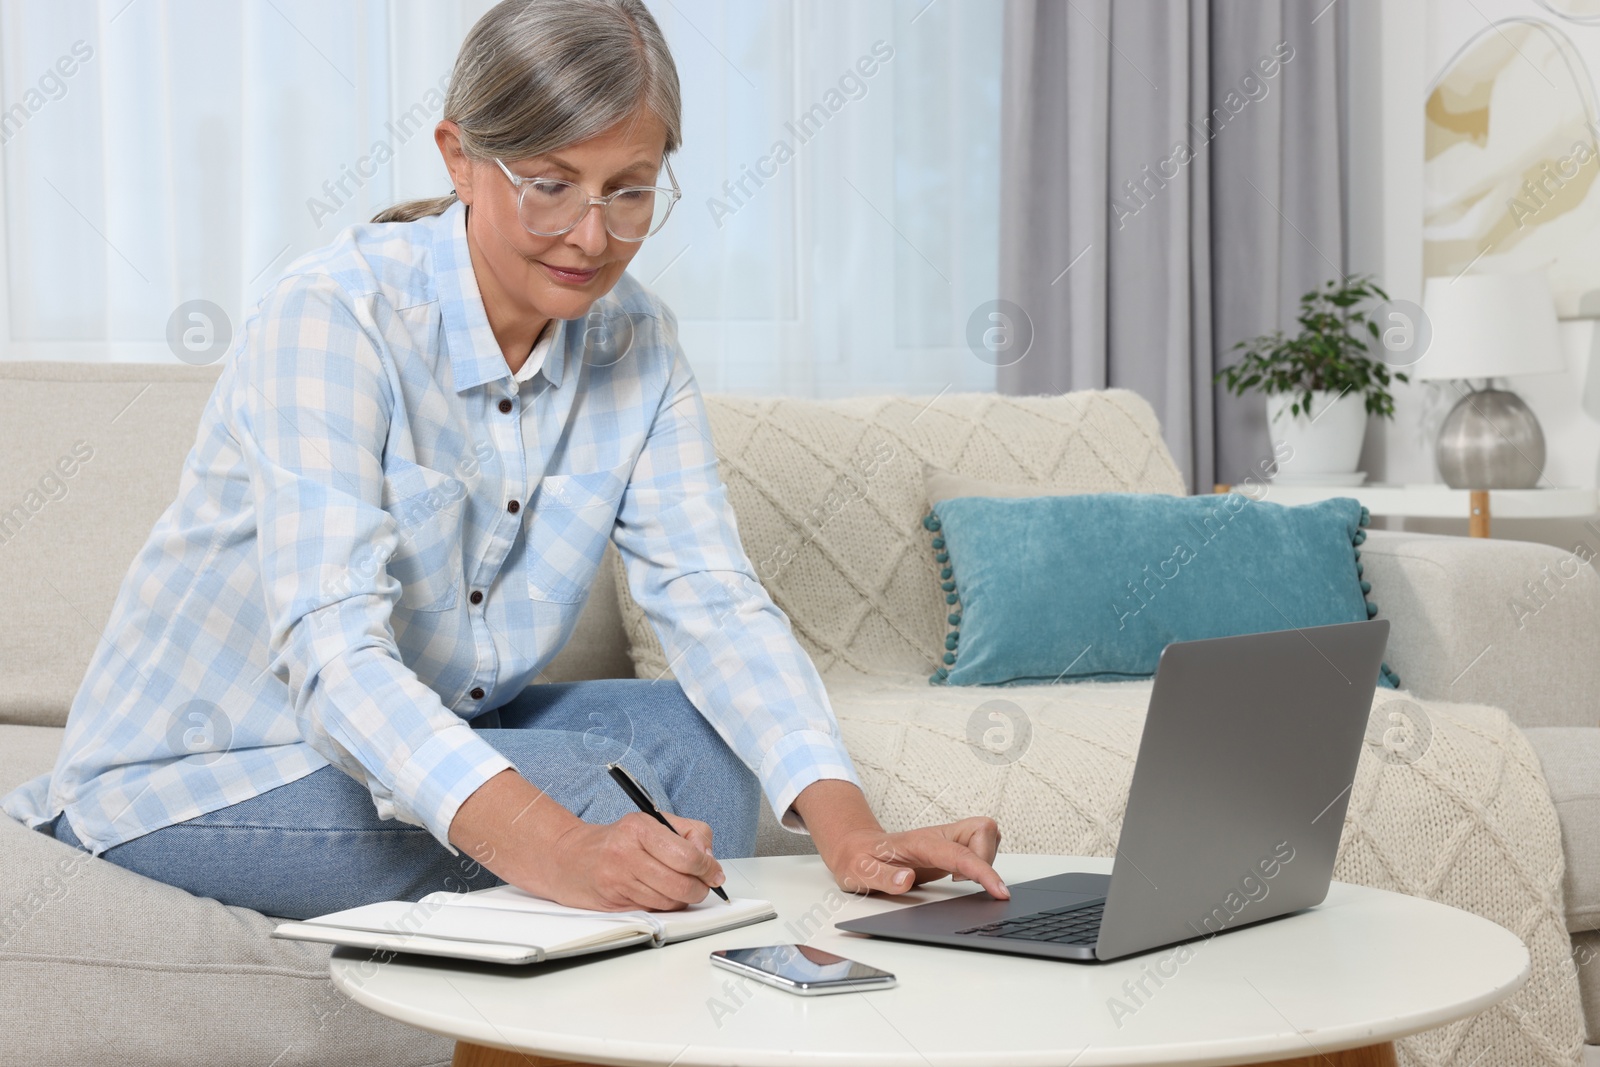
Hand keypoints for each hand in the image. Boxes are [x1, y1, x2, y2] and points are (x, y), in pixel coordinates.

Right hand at [539, 811, 725, 911]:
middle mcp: (626, 853)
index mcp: (639, 827)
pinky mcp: (614, 902)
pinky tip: (658, 893)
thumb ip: (689, 834)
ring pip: (669, 902)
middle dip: (699, 889)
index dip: (708, 868)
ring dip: (682, 900)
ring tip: (679, 888)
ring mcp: (618, 880)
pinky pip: (653, 910)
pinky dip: (663, 905)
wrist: (568, 858)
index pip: (687, 855)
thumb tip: (710, 859)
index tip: (714, 872)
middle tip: (703, 885)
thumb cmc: (616, 840)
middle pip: (681, 884)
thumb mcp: (652, 822)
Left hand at [822, 817, 1007, 899]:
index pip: (961, 853)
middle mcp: (937, 836)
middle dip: (987, 858)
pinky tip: (963, 877)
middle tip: (964, 882)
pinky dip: (982, 861)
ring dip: (986, 859)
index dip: (984, 871)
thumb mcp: (859, 873)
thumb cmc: (858, 860)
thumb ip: (881, 877)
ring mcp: (945, 840)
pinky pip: (980, 845)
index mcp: (919, 842)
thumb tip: (905, 881)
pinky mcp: (950, 847)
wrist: (854, 848)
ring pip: (987, 833)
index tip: (999, 890)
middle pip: (984, 829)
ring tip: (962, 880)